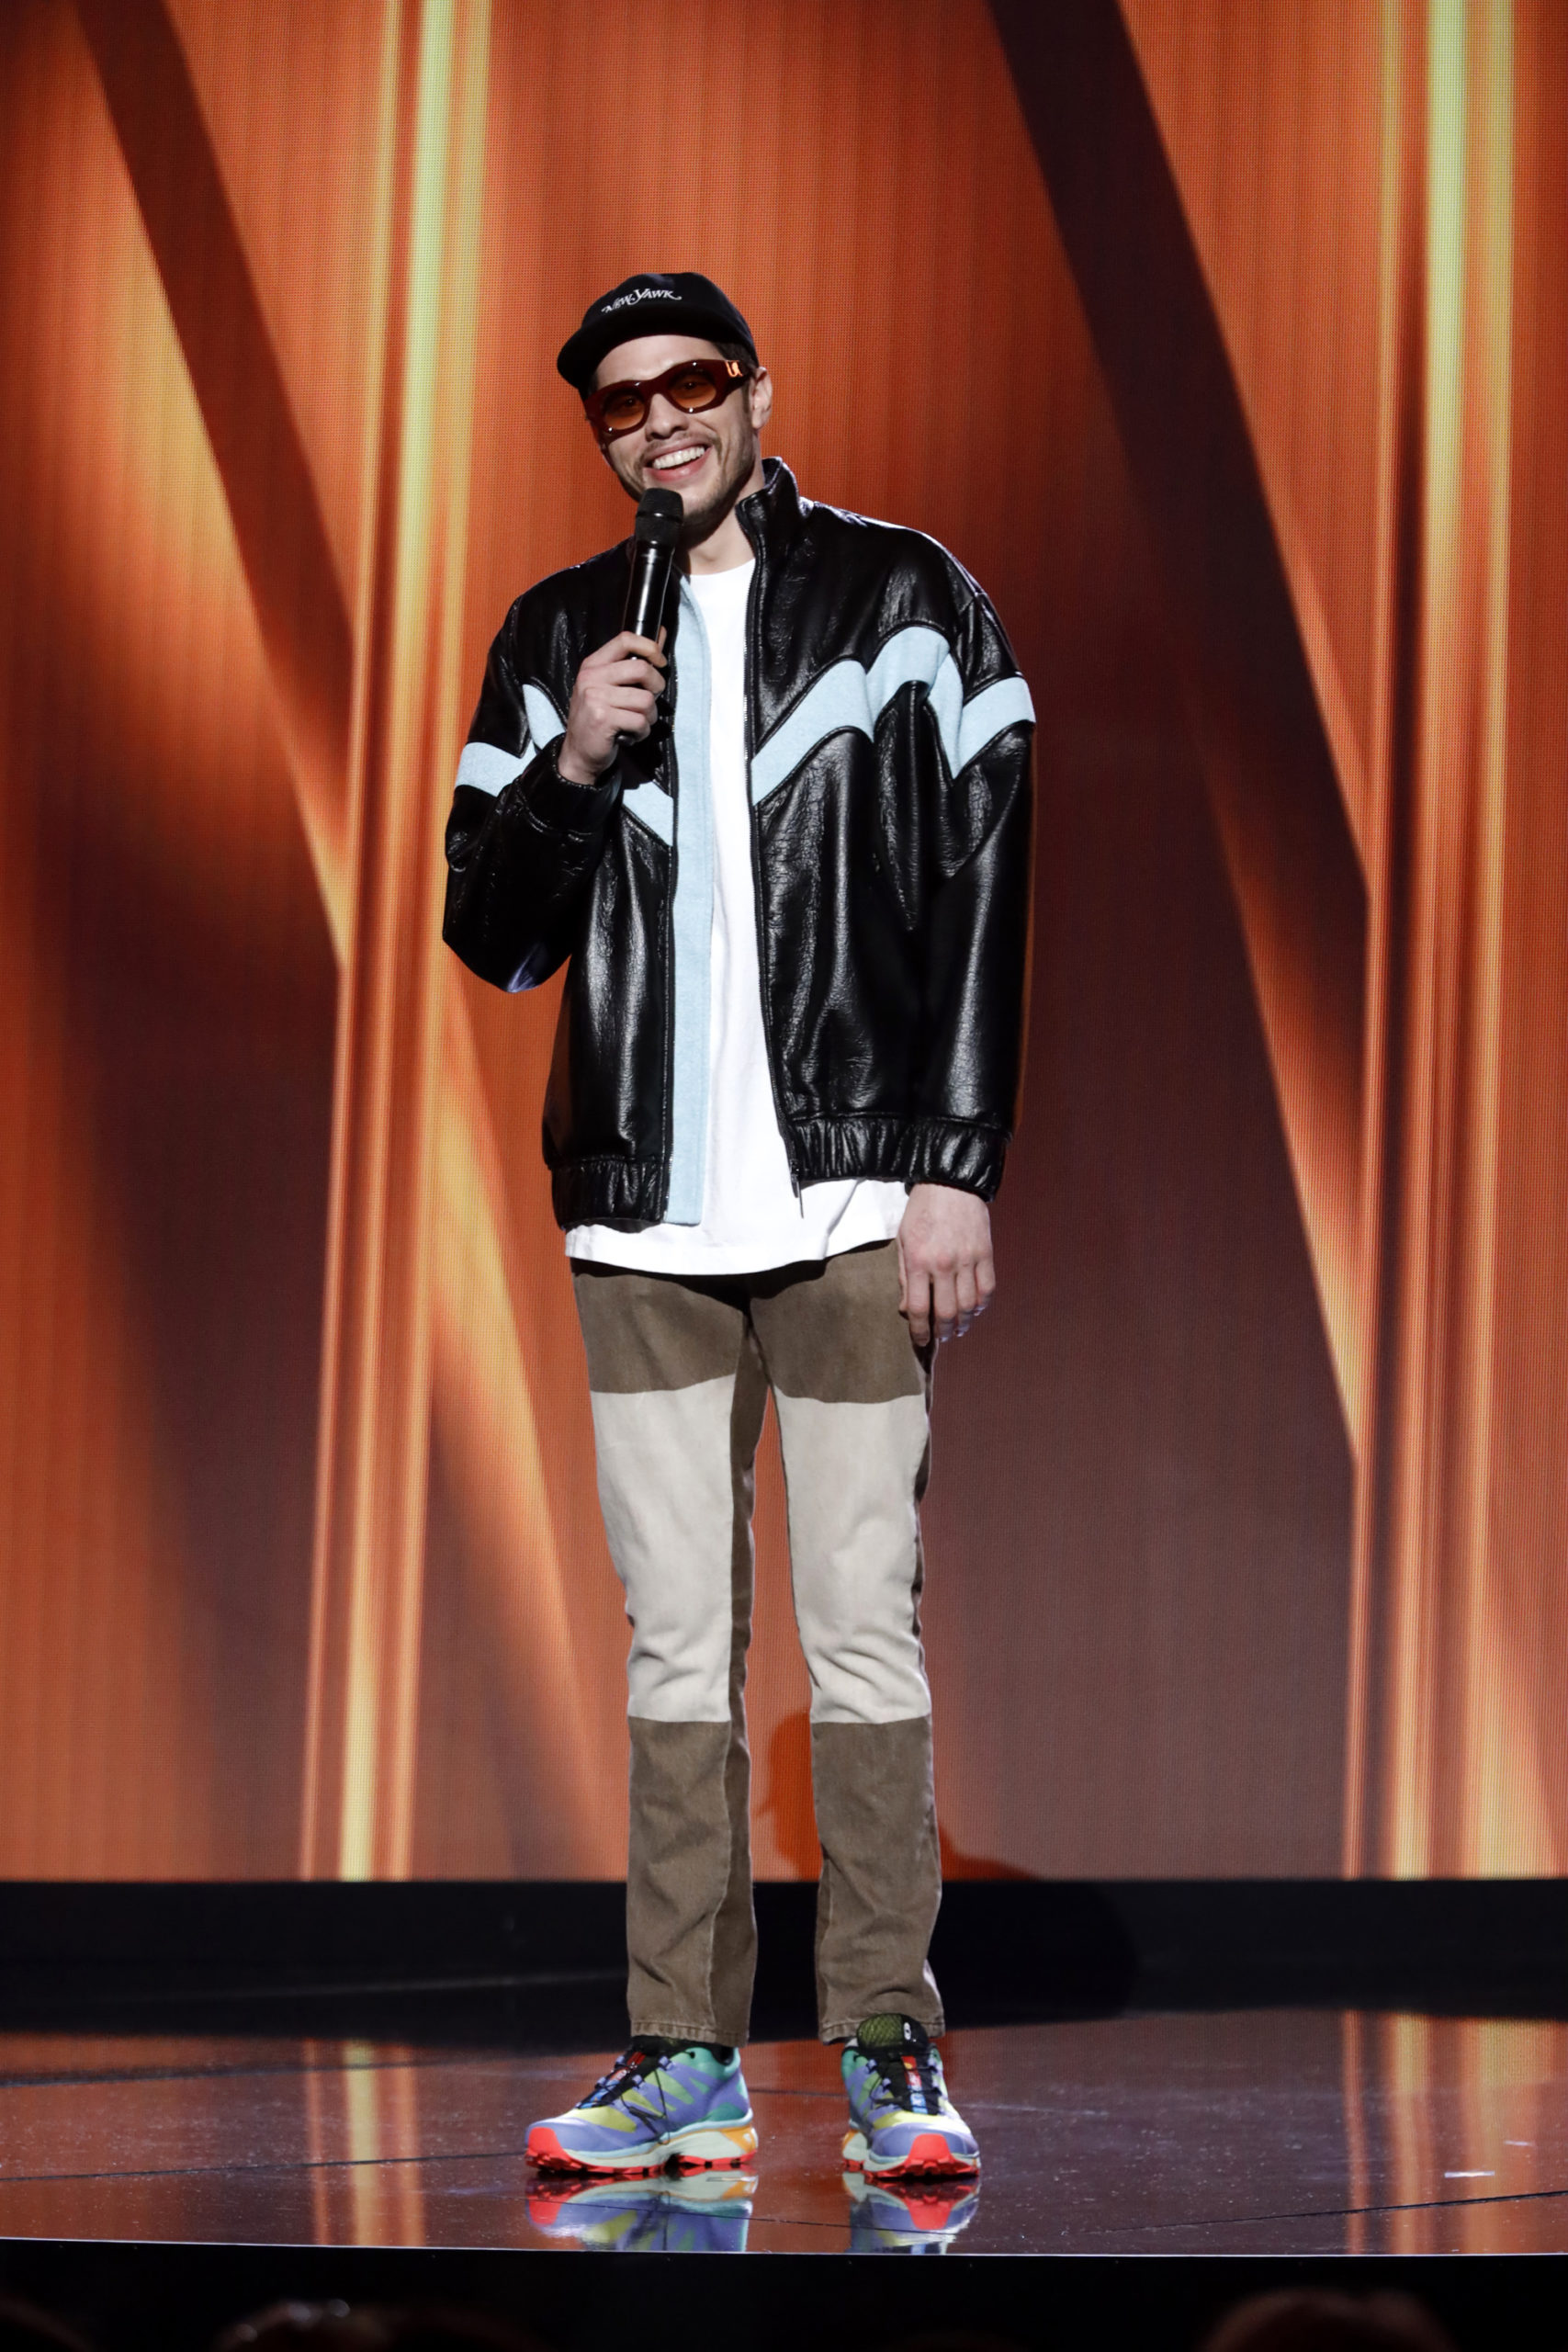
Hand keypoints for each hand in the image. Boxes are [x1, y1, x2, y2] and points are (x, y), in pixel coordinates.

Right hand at [557, 629, 666, 783]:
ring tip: (636, 722)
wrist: (579, 753)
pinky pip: (640, 722)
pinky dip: (642, 732)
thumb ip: (632, 662)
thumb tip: (661, 633)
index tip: (660, 662)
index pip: (625, 640)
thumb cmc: (598, 718)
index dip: (650, 647)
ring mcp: (595, 698)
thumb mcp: (608, 686)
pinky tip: (630, 735)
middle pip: (642, 669)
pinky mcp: (603, 719)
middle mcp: (591, 678)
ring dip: (649, 716)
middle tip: (649, 701)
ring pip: (646, 700)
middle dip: (656, 687)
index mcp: (593, 665)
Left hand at [897, 1183, 995, 1346]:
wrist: (950, 1182)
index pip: (919, 1308)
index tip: (921, 1341)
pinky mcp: (985, 1253)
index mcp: (918, 1261)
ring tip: (960, 1328)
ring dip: (965, 1322)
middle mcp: (943, 1263)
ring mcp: (967, 1259)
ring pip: (970, 1305)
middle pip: (947, 1312)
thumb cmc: (921, 1211)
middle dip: (944, 1332)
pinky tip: (977, 1309)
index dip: (920, 1331)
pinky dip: (983, 1304)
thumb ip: (905, 1276)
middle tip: (943, 1337)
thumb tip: (908, 1308)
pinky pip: (988, 1288)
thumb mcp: (903, 1240)